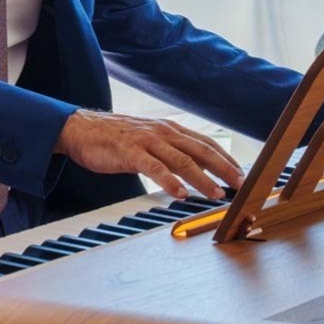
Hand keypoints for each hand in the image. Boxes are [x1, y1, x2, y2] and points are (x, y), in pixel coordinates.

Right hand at [53, 110, 244, 200]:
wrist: (81, 129)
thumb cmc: (116, 139)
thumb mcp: (149, 142)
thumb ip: (170, 154)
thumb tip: (195, 171)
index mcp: (169, 130)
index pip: (205, 144)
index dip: (226, 159)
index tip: (242, 175)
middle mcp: (163, 132)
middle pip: (201, 150)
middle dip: (224, 168)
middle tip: (240, 185)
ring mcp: (147, 141)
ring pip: (181, 160)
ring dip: (202, 178)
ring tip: (216, 194)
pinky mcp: (129, 152)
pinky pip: (153, 168)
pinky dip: (169, 181)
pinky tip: (180, 193)